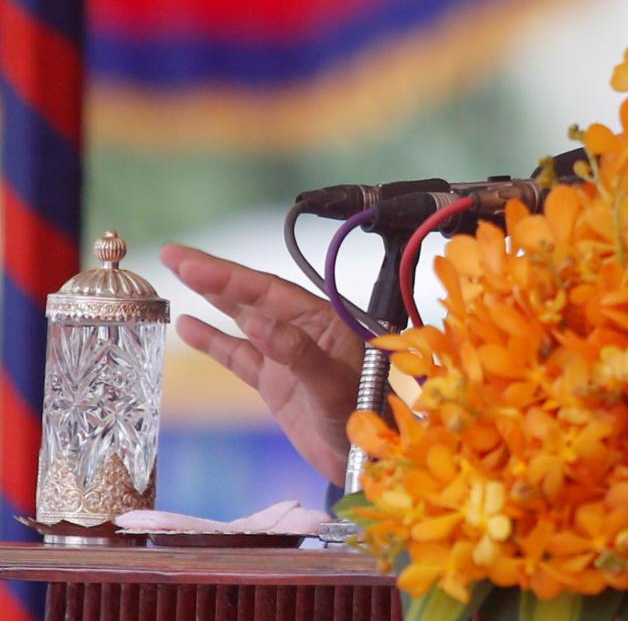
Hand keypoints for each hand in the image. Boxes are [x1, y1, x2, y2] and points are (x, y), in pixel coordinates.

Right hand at [162, 244, 364, 484]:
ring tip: (177, 274)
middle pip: (253, 296)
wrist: (364, 464)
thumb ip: (298, 353)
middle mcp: (305, 331)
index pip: (269, 291)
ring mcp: (288, 356)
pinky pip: (239, 355)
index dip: (228, 275)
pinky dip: (214, 340)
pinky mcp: (276, 382)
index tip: (191, 262)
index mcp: (325, 321)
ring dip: (213, 299)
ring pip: (243, 319)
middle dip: (213, 275)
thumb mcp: (332, 385)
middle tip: (172, 254)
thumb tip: (257, 322)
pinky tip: (188, 325)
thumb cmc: (360, 420)